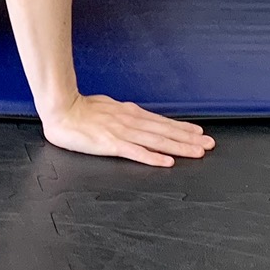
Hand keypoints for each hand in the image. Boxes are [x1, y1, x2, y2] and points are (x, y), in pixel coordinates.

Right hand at [39, 93, 214, 167]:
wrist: (60, 109)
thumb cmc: (78, 109)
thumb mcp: (106, 107)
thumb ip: (121, 114)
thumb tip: (132, 116)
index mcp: (129, 114)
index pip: (161, 122)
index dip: (182, 128)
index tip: (199, 132)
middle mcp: (130, 122)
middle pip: (165, 132)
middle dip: (189, 138)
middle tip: (209, 143)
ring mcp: (122, 133)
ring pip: (157, 141)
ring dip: (179, 147)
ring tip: (197, 152)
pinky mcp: (111, 144)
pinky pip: (136, 152)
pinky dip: (153, 157)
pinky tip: (166, 162)